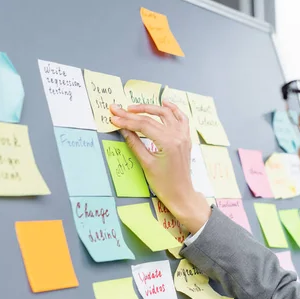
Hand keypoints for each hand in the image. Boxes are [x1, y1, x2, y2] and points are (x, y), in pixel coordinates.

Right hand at [110, 102, 210, 233]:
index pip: (143, 126)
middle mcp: (177, 136)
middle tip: (118, 109)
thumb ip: (135, 144)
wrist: (181, 194)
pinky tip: (164, 104)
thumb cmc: (164, 184)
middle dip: (133, 113)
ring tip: (134, 107)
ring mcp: (183, 136)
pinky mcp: (186, 138)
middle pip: (152, 119)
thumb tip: (123, 129)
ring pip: (166, 114)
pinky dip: (173, 110)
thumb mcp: (146, 163)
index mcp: (168, 142)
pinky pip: (181, 119)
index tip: (113, 117)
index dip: (126, 121)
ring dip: (150, 108)